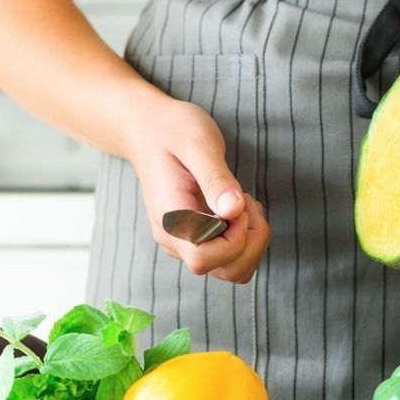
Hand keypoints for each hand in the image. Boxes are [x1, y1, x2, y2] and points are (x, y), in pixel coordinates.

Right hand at [126, 97, 269, 282]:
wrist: (147, 129)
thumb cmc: (172, 130)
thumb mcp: (197, 142)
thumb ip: (216, 177)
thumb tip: (233, 210)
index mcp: (171, 218)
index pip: (205, 259)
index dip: (234, 238)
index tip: (238, 203)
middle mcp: (174, 239)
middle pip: (226, 270)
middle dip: (253, 240)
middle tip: (246, 201)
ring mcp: (184, 242)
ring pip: (232, 269)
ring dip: (252, 240)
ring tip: (243, 203)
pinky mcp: (194, 239)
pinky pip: (229, 256)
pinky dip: (246, 238)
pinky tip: (238, 208)